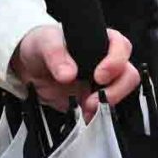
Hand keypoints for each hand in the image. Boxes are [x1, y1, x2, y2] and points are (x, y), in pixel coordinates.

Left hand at [12, 24, 141, 117]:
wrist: (29, 66)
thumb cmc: (42, 45)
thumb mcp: (44, 43)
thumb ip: (56, 55)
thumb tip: (68, 74)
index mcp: (100, 40)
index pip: (121, 47)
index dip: (115, 62)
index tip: (99, 76)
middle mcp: (106, 61)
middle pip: (128, 74)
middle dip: (115, 90)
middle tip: (93, 99)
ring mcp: (102, 82)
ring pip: (120, 93)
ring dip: (107, 104)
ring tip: (86, 108)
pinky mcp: (94, 98)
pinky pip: (106, 109)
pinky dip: (98, 115)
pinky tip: (84, 116)